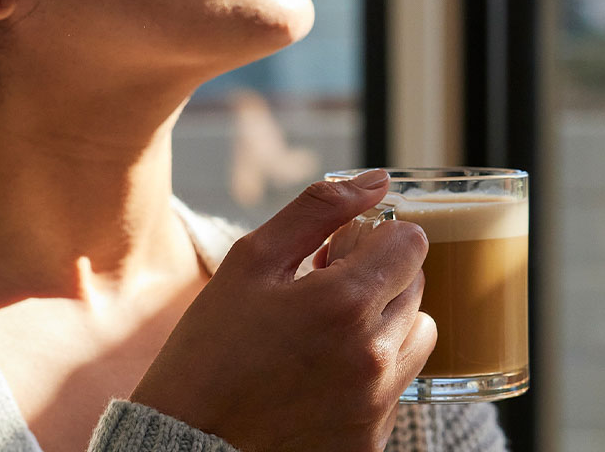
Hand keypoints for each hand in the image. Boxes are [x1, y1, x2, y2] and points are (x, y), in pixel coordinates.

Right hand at [130, 169, 434, 451]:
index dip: (375, 239)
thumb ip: (319, 211)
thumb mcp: (251, 263)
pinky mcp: (372, 443)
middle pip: (415, 288)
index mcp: (345, 303)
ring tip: (326, 338)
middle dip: (377, 279)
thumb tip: (376, 180)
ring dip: (383, 327)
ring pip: (416, 339)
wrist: (188, 447)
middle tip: (321, 293)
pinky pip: (395, 390)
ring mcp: (377, 406)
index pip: (412, 244)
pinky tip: (318, 381)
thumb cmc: (210, 350)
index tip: (338, 254)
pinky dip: (369, 376)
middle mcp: (374, 358)